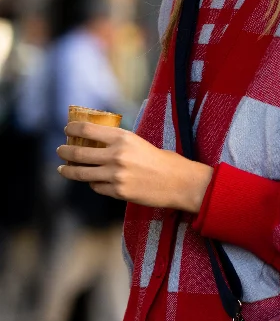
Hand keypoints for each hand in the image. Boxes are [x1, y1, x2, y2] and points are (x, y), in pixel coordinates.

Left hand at [57, 122, 213, 211]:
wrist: (178, 182)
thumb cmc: (162, 160)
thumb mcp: (139, 142)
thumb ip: (118, 143)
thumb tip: (95, 143)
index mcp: (123, 137)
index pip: (87, 129)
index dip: (72, 128)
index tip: (67, 129)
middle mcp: (116, 155)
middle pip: (79, 152)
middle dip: (65, 151)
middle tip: (60, 150)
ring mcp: (115, 175)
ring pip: (82, 173)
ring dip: (68, 170)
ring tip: (63, 169)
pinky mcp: (117, 192)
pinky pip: (96, 187)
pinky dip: (93, 184)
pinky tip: (93, 181)